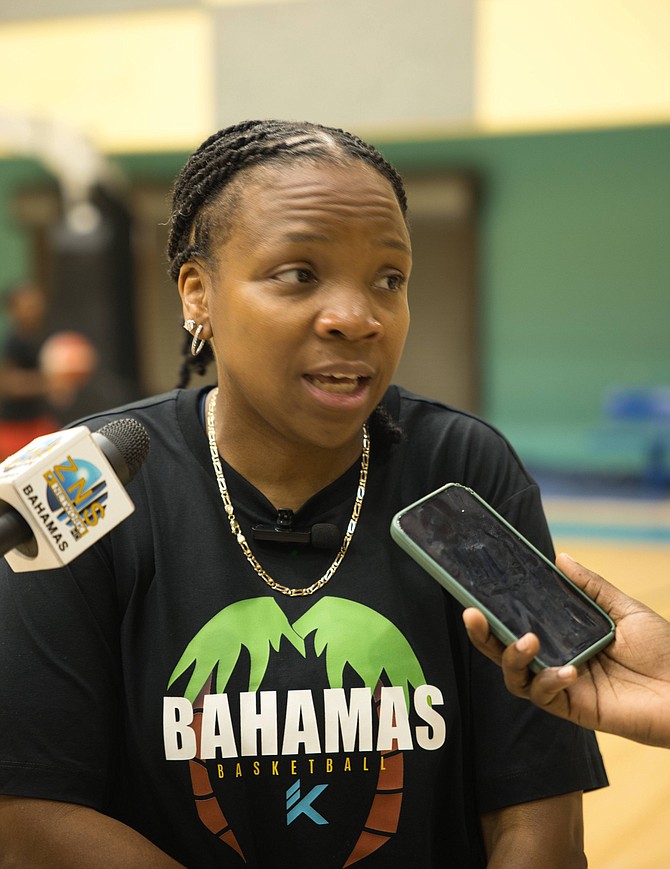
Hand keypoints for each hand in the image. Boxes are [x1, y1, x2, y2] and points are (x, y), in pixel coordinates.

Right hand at [463, 553, 669, 747]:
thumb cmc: (664, 650)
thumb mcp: (624, 610)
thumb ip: (590, 587)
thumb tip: (560, 557)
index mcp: (565, 636)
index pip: (520, 623)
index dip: (496, 612)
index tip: (477, 593)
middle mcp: (557, 660)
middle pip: (505, 651)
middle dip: (483, 635)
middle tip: (472, 614)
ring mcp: (563, 686)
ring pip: (515, 677)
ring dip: (511, 657)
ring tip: (527, 640)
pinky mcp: (575, 709)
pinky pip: (545, 697)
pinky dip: (548, 682)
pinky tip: (567, 670)